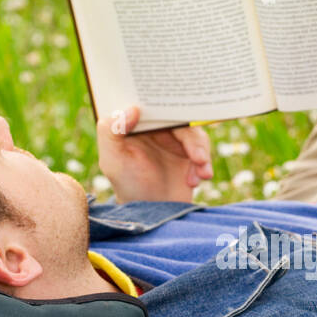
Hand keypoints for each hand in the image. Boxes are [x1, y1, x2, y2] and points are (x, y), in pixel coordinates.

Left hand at [96, 105, 212, 202]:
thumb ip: (112, 131)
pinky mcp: (190, 154)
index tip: (179, 109)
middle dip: (193, 139)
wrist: (151, 214)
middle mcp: (157, 128)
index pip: (153, 104)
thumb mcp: (113, 160)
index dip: (167, 102)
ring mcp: (175, 140)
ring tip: (201, 171)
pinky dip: (204, 165)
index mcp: (137, 123)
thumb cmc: (127, 186)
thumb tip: (133, 108)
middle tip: (198, 157)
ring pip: (195, 135)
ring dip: (201, 153)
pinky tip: (198, 179)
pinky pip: (203, 151)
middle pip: (181, 120)